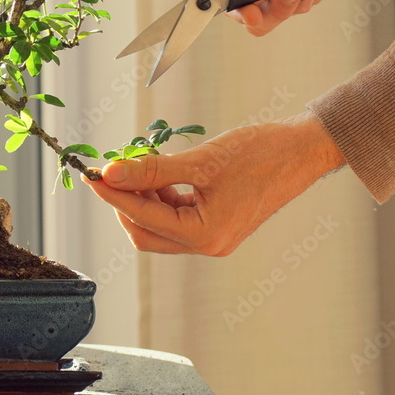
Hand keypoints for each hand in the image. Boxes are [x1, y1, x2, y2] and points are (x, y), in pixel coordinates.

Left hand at [83, 111, 345, 255]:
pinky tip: (156, 171)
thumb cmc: (261, 154)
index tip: (92, 174)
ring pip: (159, 224)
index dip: (113, 195)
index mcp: (205, 235)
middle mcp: (208, 243)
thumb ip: (153, 169)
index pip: (143, 217)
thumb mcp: (201, 161)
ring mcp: (212, 236)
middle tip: (109, 171)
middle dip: (124, 202)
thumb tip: (112, 173)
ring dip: (142, 197)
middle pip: (146, 231)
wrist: (302, 150)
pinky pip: (176, 215)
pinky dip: (161, 195)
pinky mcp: (216, 222)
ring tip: (135, 165)